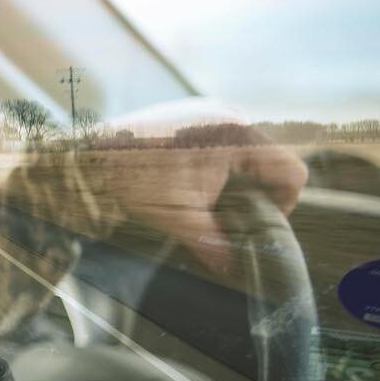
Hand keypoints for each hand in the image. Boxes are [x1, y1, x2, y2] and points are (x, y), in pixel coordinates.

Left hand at [83, 125, 307, 274]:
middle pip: (269, 162)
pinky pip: (222, 141)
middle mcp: (229, 115)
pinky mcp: (190, 113)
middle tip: (231, 218)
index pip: (291, 172)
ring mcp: (209, 110)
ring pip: (245, 152)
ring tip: (208, 202)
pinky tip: (191, 183)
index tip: (263, 225)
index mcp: (238, 136)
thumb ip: (214, 245)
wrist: (89, 151)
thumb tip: (234, 270)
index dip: (285, 204)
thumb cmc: (134, 178)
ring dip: (235, 180)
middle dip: (256, 194)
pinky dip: (217, 165)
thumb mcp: (179, 218)